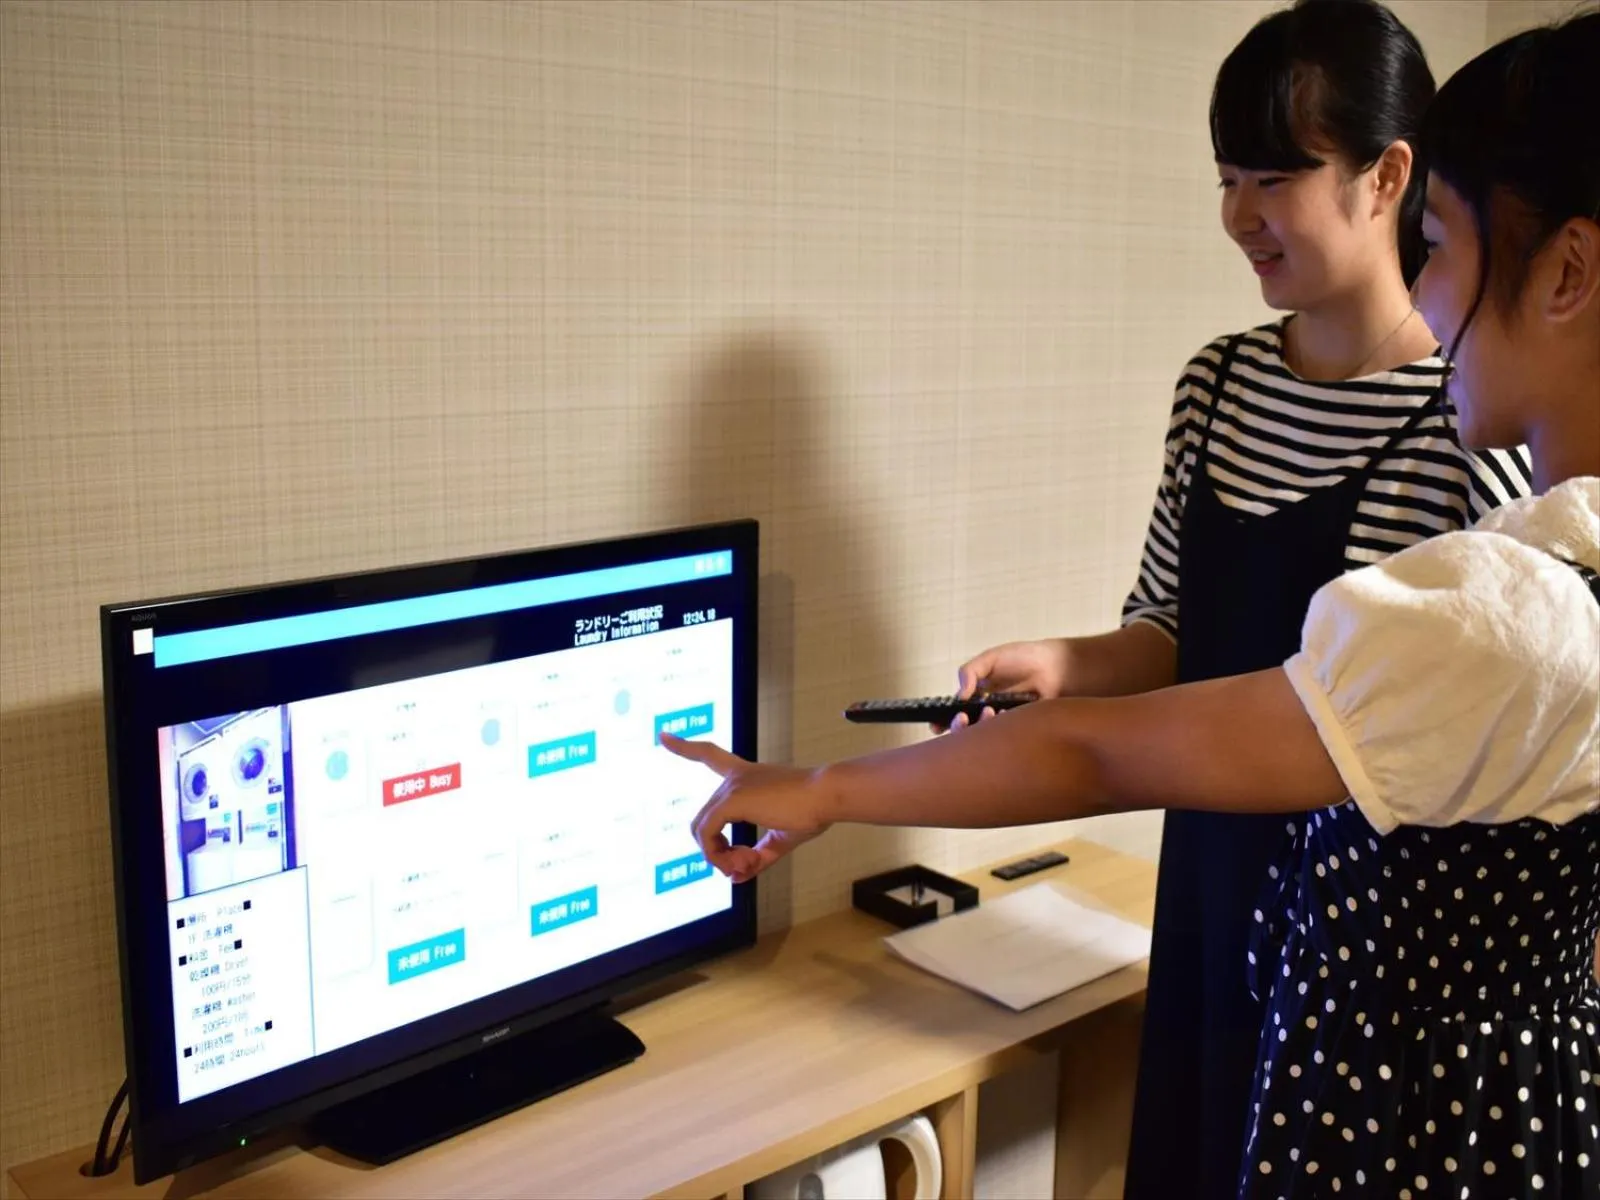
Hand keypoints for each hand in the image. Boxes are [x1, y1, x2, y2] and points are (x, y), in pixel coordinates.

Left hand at [659, 734, 832, 882]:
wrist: (828, 796)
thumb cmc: (812, 810)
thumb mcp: (780, 837)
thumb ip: (756, 857)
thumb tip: (735, 879)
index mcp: (746, 776)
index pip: (709, 755)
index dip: (685, 747)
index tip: (663, 736)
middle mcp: (734, 777)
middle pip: (703, 821)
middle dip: (718, 852)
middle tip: (745, 866)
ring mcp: (731, 787)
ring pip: (701, 830)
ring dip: (718, 856)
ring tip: (746, 865)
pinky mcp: (732, 799)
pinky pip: (708, 835)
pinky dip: (718, 855)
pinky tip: (742, 862)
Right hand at [936, 638, 1070, 732]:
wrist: (1057, 667)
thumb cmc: (1024, 659)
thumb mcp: (991, 658)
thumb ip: (970, 671)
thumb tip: (959, 693)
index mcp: (976, 696)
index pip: (953, 712)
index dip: (941, 721)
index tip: (936, 724)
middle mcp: (986, 712)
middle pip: (964, 730)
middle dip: (958, 727)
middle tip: (963, 719)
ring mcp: (1003, 724)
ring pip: (982, 738)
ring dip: (980, 727)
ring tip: (990, 712)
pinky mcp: (1020, 732)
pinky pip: (1006, 740)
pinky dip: (1002, 730)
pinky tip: (1006, 716)